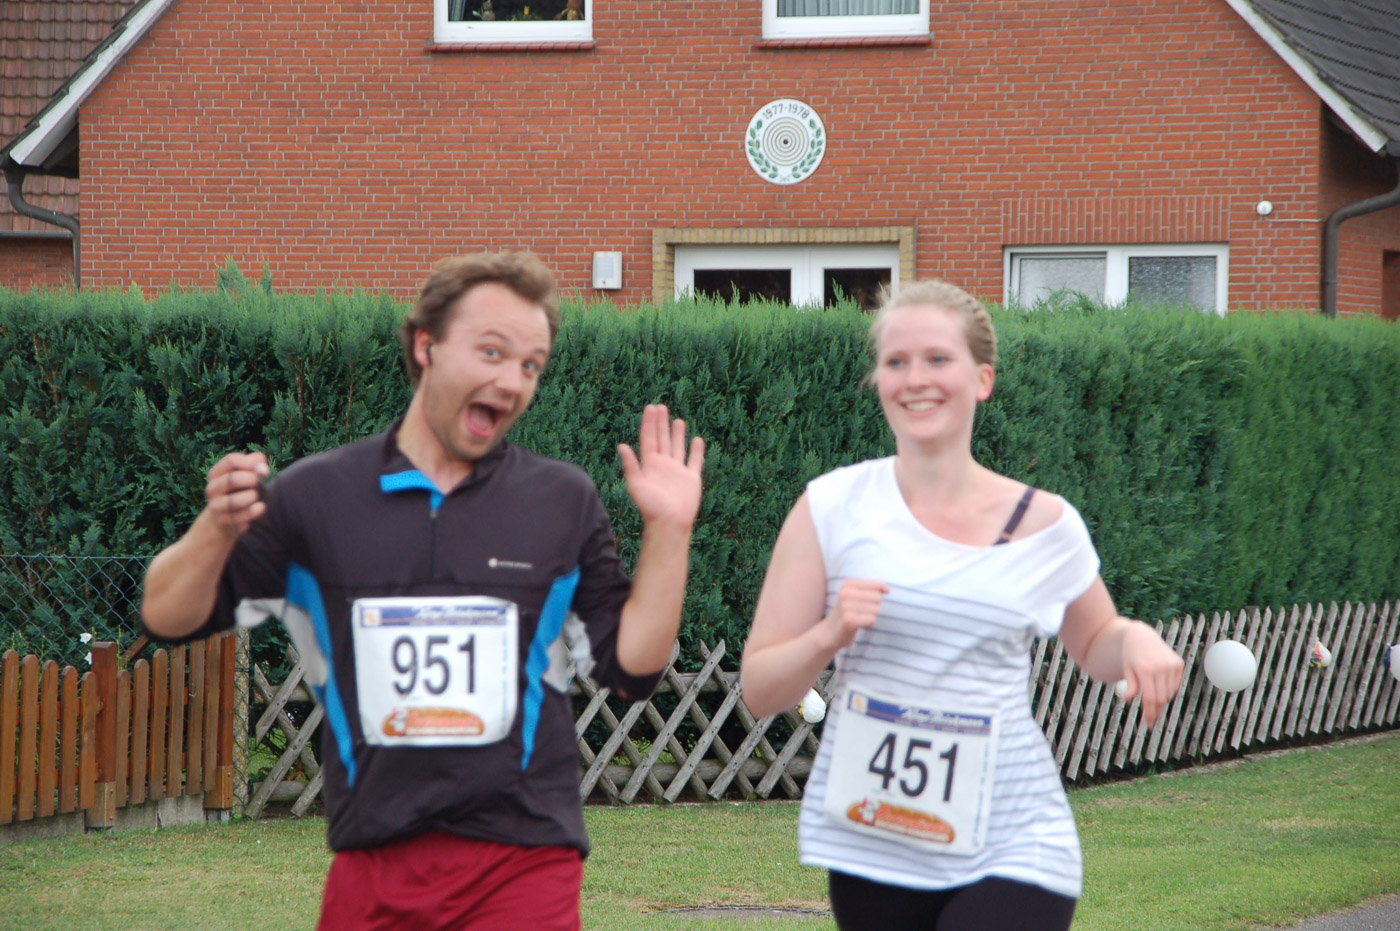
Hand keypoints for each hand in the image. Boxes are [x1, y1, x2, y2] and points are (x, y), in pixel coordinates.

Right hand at [204, 451, 269, 537]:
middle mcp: (212, 489)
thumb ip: (256, 463)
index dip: (251, 463)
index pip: (231, 460)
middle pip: (232, 479)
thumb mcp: (247, 473)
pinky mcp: (223, 521)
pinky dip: (253, 512)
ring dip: (251, 497)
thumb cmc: (241, 490)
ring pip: (234, 501)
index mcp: (216, 473)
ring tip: (256, 496)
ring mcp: (215, 506)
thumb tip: (263, 470)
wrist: (225, 518)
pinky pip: (240, 517)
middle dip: (251, 480)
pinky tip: (259, 508)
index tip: (265, 471)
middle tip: (258, 483)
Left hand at [618, 404, 704, 529]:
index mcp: (649, 465)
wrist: (669, 524)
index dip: (649, 424)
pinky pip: (695, 461)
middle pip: (662, 439)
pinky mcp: (691, 478)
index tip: (650, 408)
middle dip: (661, 423)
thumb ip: (630, 465)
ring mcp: (678, 471)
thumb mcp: (636, 485)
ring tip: (678, 420)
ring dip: (677, 434)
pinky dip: (697, 450)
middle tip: (660, 407)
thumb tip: (621, 445)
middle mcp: (663, 466)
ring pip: (678, 447)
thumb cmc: (651, 507)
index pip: (649, 439)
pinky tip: (697, 439)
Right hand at [819, 579, 888, 651]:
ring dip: (871, 617)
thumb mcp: (856, 596)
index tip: (871, 601)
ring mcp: (846, 606)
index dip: (881, 593)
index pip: (877, 584)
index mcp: (848, 584)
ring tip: (858, 619)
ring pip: (876, 609)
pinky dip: (869, 624)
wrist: (829, 633)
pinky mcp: (849, 620)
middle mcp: (846, 593)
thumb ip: (872, 589)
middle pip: (878, 598)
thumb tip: (887, 590)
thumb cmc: (847, 613)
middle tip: (860, 612)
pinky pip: (872, 619)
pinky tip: (858, 626)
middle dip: (874, 607)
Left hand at [1118, 622, 1185, 726]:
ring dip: (1161, 699)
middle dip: (1156, 710)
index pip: (1150, 698)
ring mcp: (1172, 665)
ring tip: (1151, 696)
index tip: (1149, 724)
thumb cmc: (1130, 656)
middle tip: (1150, 718)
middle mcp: (1161, 667)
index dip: (1150, 713)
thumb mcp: (1126, 670)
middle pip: (1161, 698)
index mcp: (1146, 669)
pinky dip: (1168, 690)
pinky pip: (1175, 686)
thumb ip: (1130, 685)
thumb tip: (1127, 699)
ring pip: (1169, 694)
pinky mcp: (1179, 663)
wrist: (1141, 636)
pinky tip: (1159, 685)